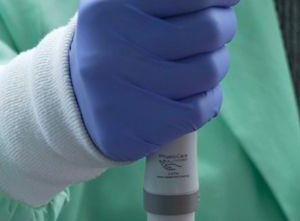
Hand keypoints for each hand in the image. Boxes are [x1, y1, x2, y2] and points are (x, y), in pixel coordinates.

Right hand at [70, 0, 238, 161]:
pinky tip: (194, 95)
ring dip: (216, 66)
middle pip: (209, 29)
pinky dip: (209, 100)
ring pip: (209, 71)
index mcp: (112, 2)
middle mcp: (111, 43)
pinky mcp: (133, 128)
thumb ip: (174, 1)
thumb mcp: (131, 6)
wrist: (74, 102)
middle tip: (214, 34)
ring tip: (200, 65)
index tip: (225, 1)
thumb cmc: (119, 44)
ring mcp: (120, 88)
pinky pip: (202, 108)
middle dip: (222, 29)